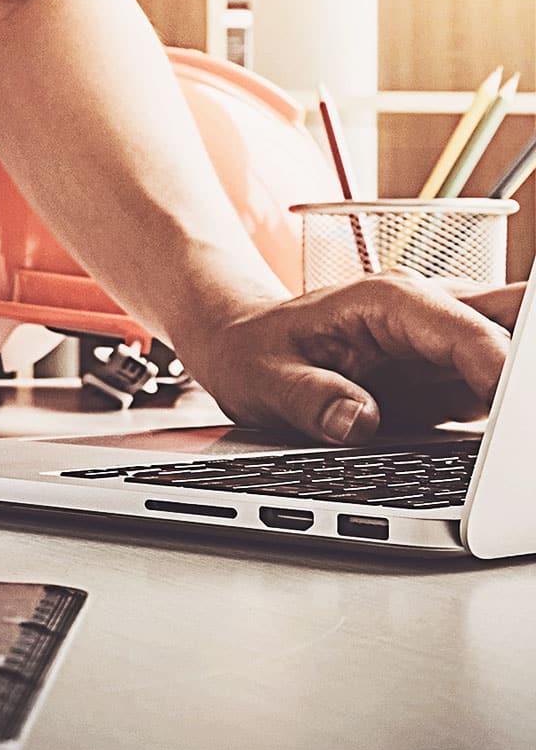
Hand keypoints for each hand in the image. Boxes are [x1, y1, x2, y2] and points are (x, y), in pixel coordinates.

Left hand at [175, 274, 522, 444]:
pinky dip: (510, 416)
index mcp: (390, 301)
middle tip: (521, 428)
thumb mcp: (262, 378)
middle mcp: (428, 315)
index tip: (515, 416)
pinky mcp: (446, 380)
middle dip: (525, 372)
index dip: (501, 372)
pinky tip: (507, 448)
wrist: (243, 346)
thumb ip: (309, 399)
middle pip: (514, 326)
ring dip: (518, 396)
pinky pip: (498, 392)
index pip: (469, 331)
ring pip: (515, 355)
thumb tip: (357, 422)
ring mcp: (443, 347)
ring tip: (516, 445)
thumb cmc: (253, 352)